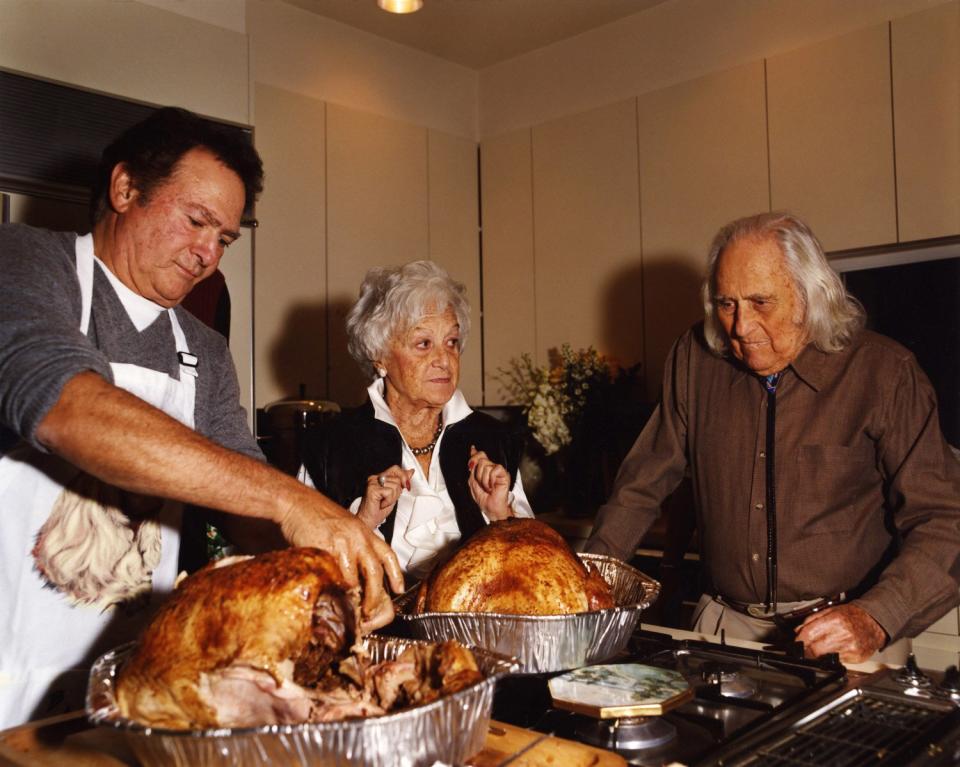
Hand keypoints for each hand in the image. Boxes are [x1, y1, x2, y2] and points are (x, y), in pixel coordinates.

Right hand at [276, 495, 404, 632]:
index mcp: (365, 532)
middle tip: (370, 610)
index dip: (396, 574)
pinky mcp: (325, 549)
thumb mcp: (345, 527)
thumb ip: (354, 545)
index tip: (399, 589)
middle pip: (375, 572)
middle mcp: (358, 537)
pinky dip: (334, 588)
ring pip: (354, 578)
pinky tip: (331, 593)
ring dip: (351, 595)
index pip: (388, 554)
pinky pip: (333, 575)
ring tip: (348, 606)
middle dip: (374, 596)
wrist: (297, 502)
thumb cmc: (318, 515)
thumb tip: (357, 571)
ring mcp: (343, 543)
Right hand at [357, 466, 412, 529]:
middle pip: (397, 479)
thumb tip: (410, 472)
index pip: (395, 469)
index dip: (404, 476)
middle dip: (397, 492)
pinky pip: (390, 492)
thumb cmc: (378, 509)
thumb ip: (401, 482)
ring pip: (395, 486)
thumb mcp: (394, 494)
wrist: (368, 520)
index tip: (406, 485)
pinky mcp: (373, 489)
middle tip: (387, 499)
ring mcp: (373, 483)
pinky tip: (381, 504)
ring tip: (383, 502)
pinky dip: (388, 501)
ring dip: (392, 498)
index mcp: (379, 477)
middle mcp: (375, 478)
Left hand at [467, 445, 511, 519]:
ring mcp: (498, 471)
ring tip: (488, 488)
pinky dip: (490, 479)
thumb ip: (472, 471)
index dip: (475, 453)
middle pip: (481, 459)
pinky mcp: (504, 474)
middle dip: (477, 473)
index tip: (472, 449)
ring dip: (483, 479)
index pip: (480, 457)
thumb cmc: (485, 500)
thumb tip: (472, 459)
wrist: (492, 509)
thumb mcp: (473, 484)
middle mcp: (491, 469)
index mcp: (484, 471)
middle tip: (481, 484)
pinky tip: (492, 486)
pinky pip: (494, 469)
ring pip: (486, 465)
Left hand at [795, 603, 886, 663]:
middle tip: (805, 647)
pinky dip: (832, 657)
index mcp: (835, 620)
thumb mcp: (831, 610)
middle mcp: (843, 635)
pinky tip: (835, 649)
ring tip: (822, 646)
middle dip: (807, 649)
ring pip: (825, 657)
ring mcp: (851, 648)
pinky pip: (837, 661)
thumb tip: (798, 630)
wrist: (875, 623)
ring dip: (819, 654)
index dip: (800, 639)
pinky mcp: (856, 658)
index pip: (810, 634)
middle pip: (815, 649)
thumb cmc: (853, 615)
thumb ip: (813, 619)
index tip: (797, 641)